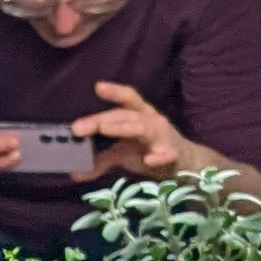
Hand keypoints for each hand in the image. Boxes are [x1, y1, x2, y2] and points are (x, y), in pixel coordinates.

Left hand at [72, 84, 206, 179]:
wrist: (185, 164)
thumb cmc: (150, 150)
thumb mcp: (123, 153)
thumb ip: (101, 160)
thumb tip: (75, 173)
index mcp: (139, 115)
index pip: (127, 99)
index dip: (114, 92)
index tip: (98, 87)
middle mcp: (151, 121)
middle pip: (126, 115)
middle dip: (102, 119)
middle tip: (77, 128)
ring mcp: (163, 137)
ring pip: (143, 128)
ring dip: (123, 127)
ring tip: (104, 128)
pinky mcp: (172, 154)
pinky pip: (166, 154)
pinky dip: (158, 156)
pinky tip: (148, 160)